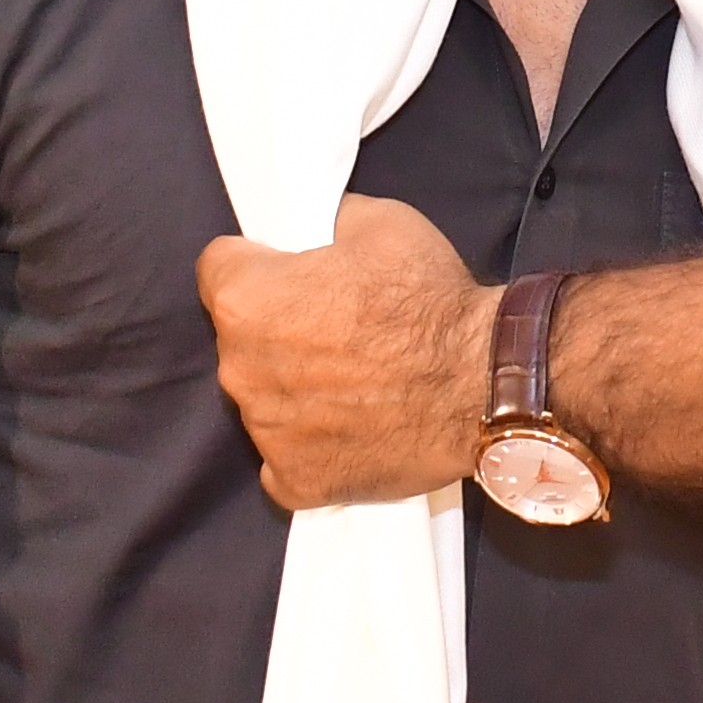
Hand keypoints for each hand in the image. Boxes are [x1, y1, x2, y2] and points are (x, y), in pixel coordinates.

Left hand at [198, 195, 491, 509]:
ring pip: (264, 399)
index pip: (218, 267)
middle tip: (338, 328)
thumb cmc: (431, 302)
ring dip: (295, 388)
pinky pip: (285, 459)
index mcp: (246, 300)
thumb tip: (322, 227)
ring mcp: (265, 432)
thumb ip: (330, 223)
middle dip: (277, 329)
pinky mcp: (295, 480)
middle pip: (240, 339)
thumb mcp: (383, 222)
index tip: (290, 273)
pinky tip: (352, 429)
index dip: (258, 263)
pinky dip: (312, 446)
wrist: (485, 385)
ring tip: (356, 381)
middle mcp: (240, 369)